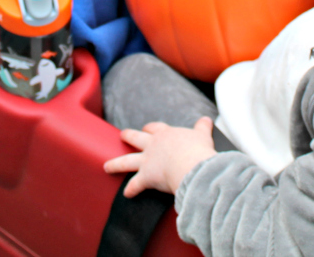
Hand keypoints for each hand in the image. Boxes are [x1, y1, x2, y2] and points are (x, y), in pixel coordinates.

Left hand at [102, 117, 216, 197]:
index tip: (148, 128)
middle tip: (122, 135)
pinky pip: (135, 184)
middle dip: (128, 136)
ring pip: (127, 161)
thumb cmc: (198, 150)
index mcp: (166, 134)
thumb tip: (207, 119)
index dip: (151, 128)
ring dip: (115, 164)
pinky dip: (131, 190)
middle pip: (136, 138)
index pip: (156, 128)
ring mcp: (147, 161)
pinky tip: (126, 194)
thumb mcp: (202, 135)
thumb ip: (202, 127)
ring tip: (107, 166)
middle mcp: (153, 145)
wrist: (191, 165)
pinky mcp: (146, 177)